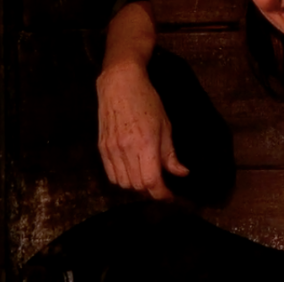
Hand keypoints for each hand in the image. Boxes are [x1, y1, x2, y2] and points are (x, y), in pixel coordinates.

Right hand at [96, 62, 188, 198]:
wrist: (120, 85)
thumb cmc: (148, 101)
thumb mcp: (166, 125)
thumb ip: (171, 154)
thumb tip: (182, 173)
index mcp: (145, 144)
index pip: (151, 181)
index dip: (162, 194)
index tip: (171, 197)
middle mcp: (125, 150)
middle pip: (137, 186)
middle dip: (151, 190)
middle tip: (161, 184)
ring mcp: (111, 150)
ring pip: (123, 184)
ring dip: (136, 186)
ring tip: (147, 176)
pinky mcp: (101, 148)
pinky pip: (111, 175)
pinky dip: (123, 179)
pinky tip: (132, 171)